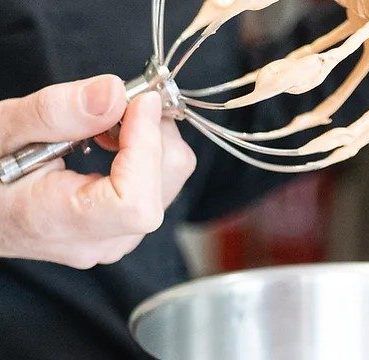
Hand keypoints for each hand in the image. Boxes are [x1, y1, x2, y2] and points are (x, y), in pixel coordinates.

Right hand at [0, 75, 195, 268]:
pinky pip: (160, 185)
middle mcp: (100, 241)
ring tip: (108, 121)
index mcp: (62, 224)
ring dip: (153, 139)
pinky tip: (115, 139)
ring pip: (169, 182)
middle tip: (123, 99)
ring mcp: (116, 238)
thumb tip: (113, 92)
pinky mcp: (125, 226)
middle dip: (154, 132)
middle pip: (162, 186)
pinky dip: (148, 152)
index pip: (136, 203)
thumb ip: (54, 113)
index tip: (139, 101)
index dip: (146, 146)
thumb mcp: (1, 130)